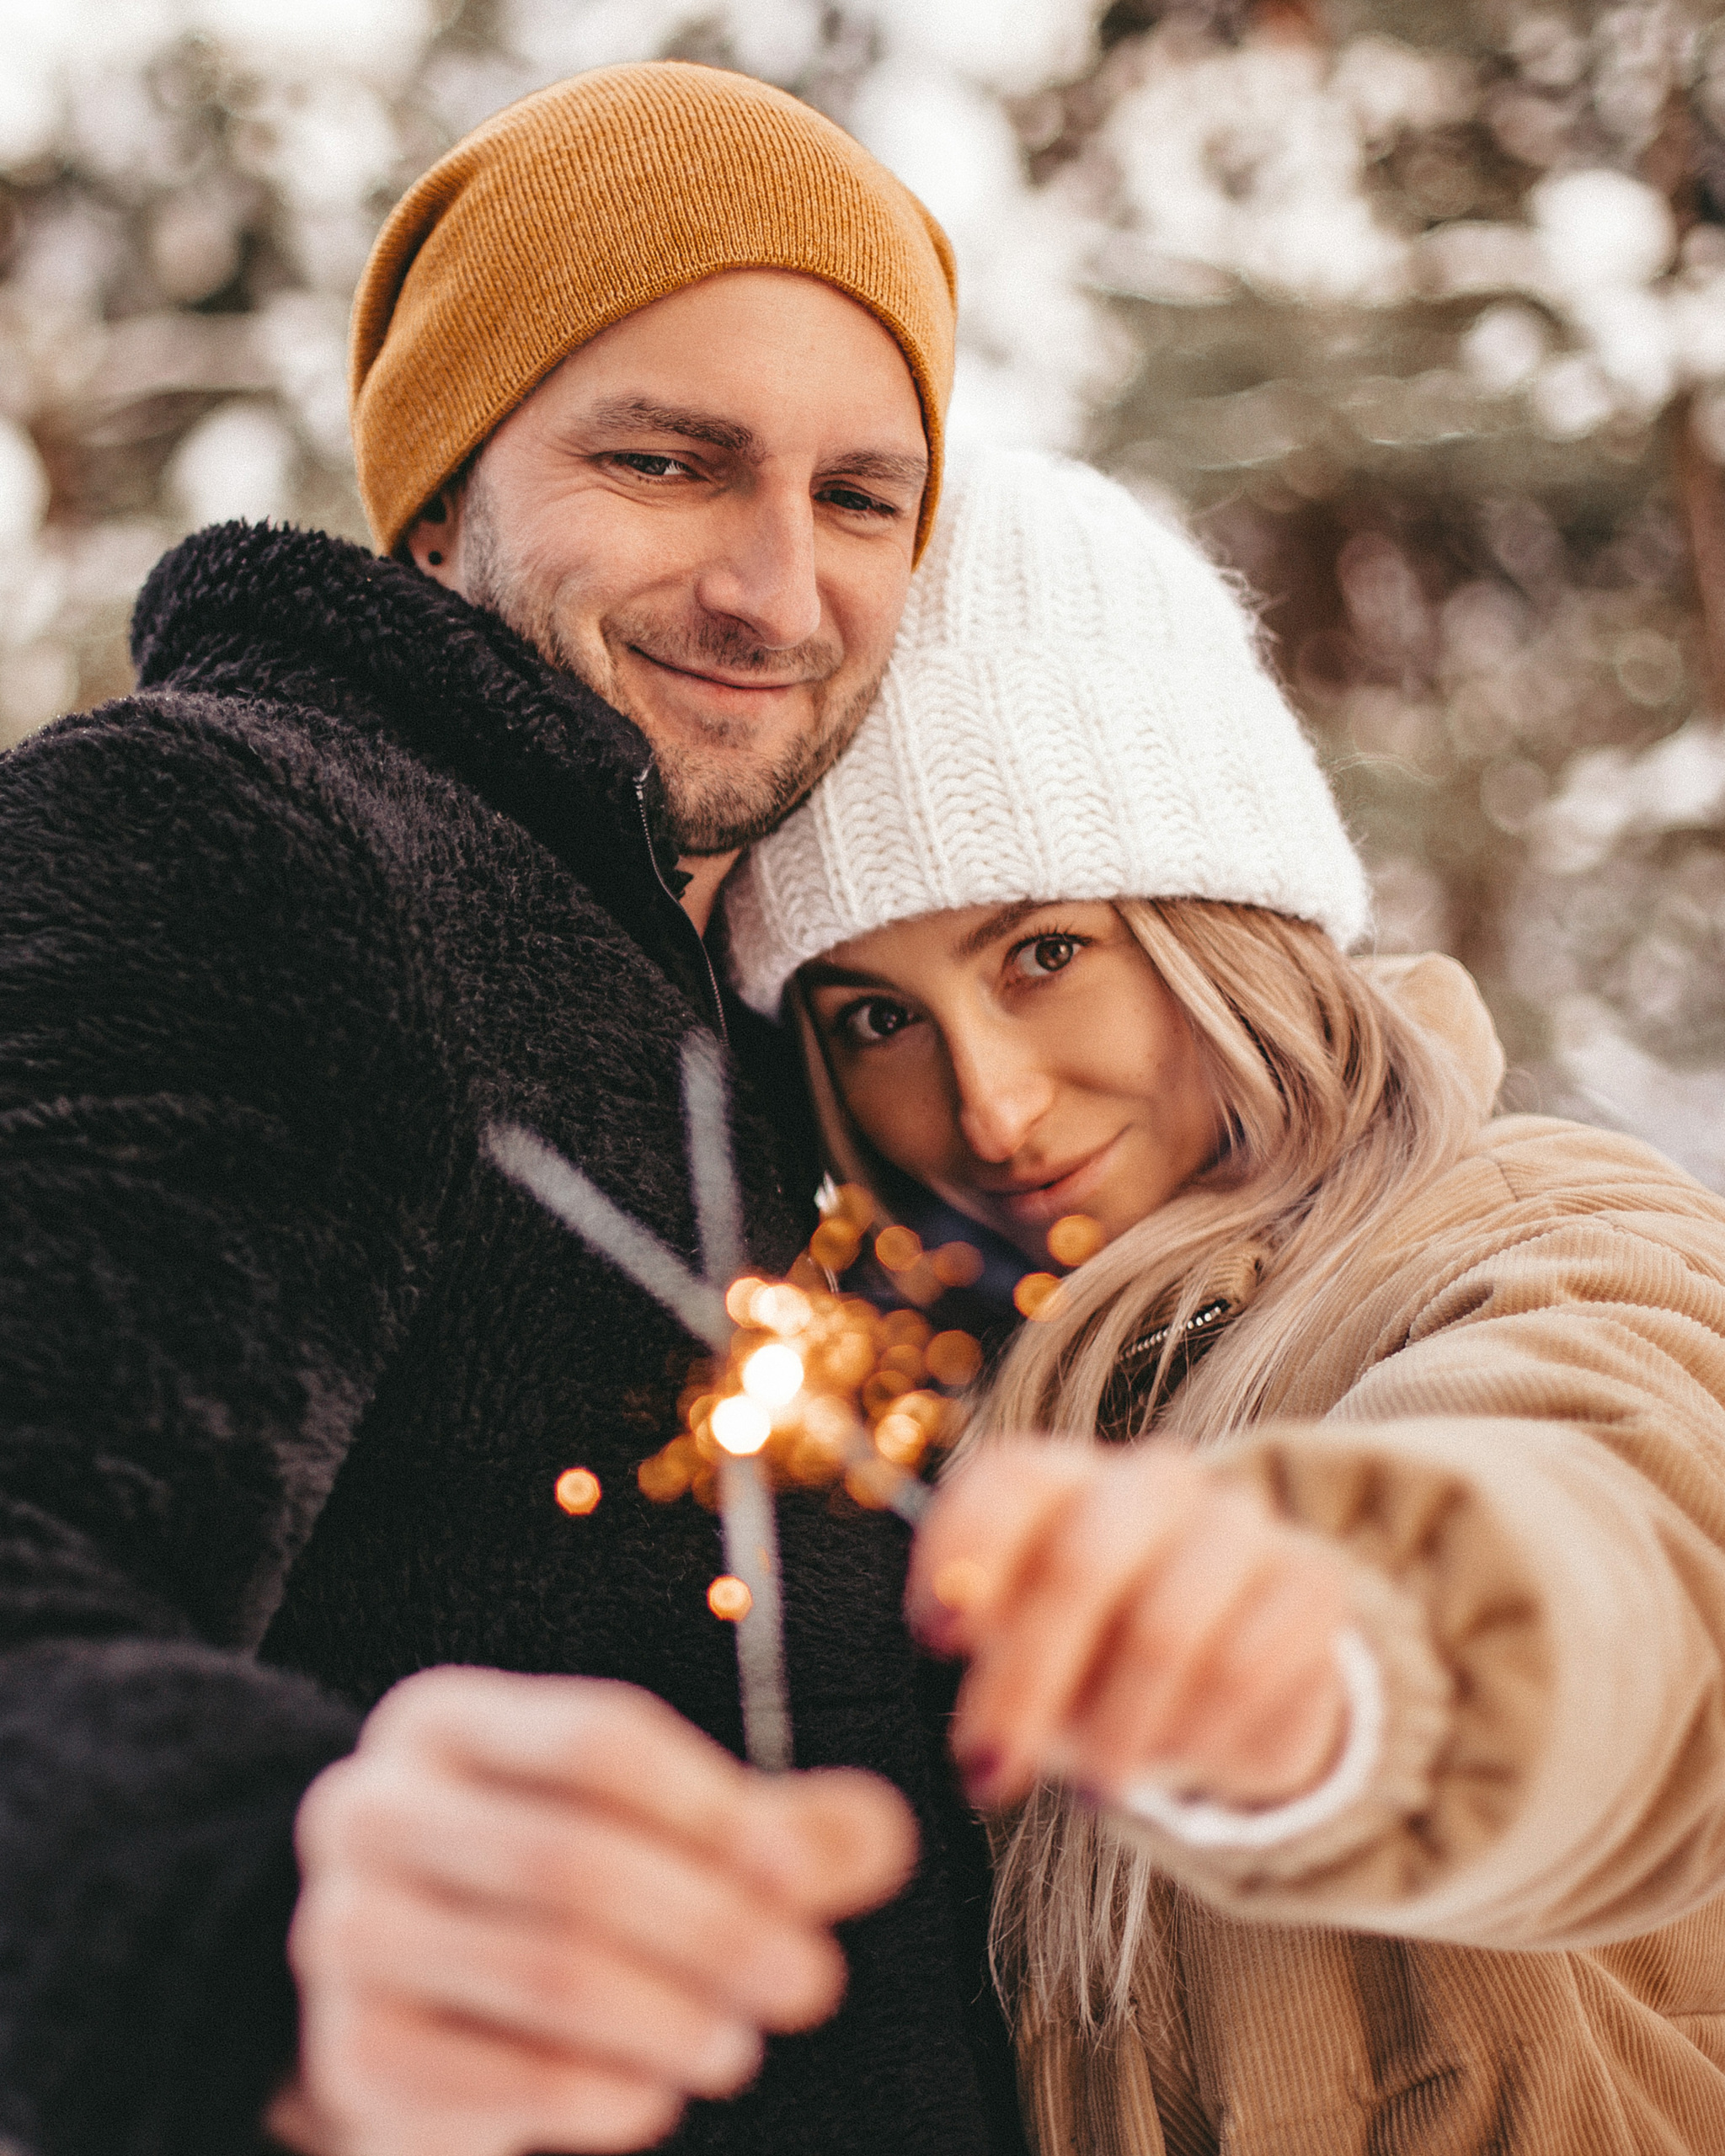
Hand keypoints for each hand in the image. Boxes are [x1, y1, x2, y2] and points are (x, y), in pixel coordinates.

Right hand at [268, 1667, 916, 2155]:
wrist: (401, 1998)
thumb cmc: (545, 1886)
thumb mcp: (648, 1830)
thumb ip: (769, 1827)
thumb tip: (886, 1831)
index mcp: (446, 1719)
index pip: (597, 1739)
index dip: (714, 1807)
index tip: (806, 1876)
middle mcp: (372, 1808)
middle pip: (571, 1860)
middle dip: (712, 1928)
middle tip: (808, 1981)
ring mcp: (346, 1932)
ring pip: (543, 1971)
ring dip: (670, 2016)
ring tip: (739, 2040)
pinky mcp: (351, 2054)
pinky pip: (500, 2080)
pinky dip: (604, 2094)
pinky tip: (657, 2091)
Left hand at [905, 1441, 1349, 1813]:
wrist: (1233, 1694)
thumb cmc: (1091, 1666)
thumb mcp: (1020, 1656)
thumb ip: (981, 1633)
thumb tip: (950, 1628)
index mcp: (1065, 1477)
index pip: (1010, 1478)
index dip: (967, 1552)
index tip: (938, 1640)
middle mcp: (1150, 1480)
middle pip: (1080, 1563)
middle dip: (1027, 1679)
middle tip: (991, 1767)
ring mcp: (1238, 1521)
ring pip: (1165, 1628)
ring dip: (1117, 1730)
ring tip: (1096, 1787)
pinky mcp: (1312, 1579)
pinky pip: (1246, 1666)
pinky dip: (1198, 1735)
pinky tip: (1179, 1759)